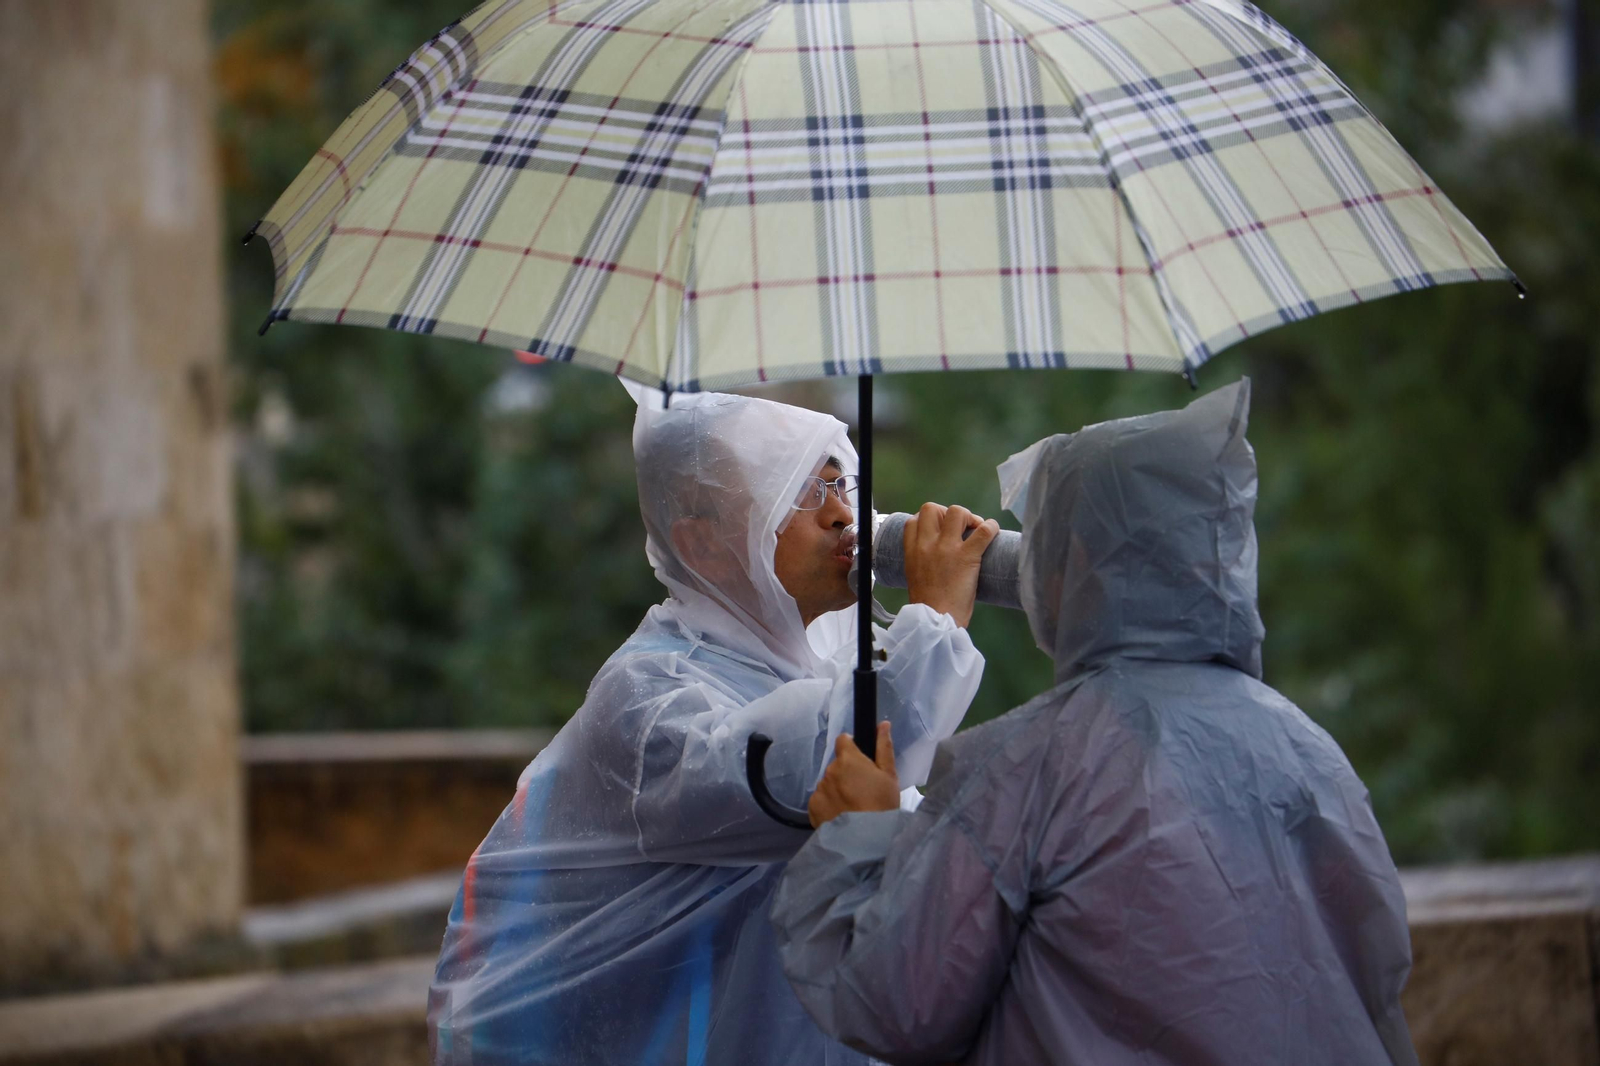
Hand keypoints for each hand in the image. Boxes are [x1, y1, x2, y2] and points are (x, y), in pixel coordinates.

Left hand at [808, 722, 898, 827]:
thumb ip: (883, 747)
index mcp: (848, 759)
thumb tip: (883, 724)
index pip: (843, 740)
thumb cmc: (882, 805)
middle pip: (837, 765)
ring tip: (852, 807)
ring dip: (837, 789)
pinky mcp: (812, 807)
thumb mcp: (889, 775)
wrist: (866, 840)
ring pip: (829, 783)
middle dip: (846, 773)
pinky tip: (841, 816)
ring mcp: (819, 789)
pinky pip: (820, 799)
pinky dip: (829, 804)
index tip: (861, 762)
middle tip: (862, 791)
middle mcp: (829, 771)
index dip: (852, 748)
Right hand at [902, 502, 999, 627]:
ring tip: (975, 529)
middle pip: (932, 508)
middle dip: (947, 513)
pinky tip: (993, 532)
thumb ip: (922, 560)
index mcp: (912, 551)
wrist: (937, 620)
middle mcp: (927, 544)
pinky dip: (991, 527)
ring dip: (969, 517)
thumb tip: (939, 555)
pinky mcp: (968, 556)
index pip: (914, 520)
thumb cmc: (928, 604)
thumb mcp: (914, 576)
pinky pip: (984, 530)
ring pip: (958, 512)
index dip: (929, 520)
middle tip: (959, 528)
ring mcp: (947, 548)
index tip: (939, 529)